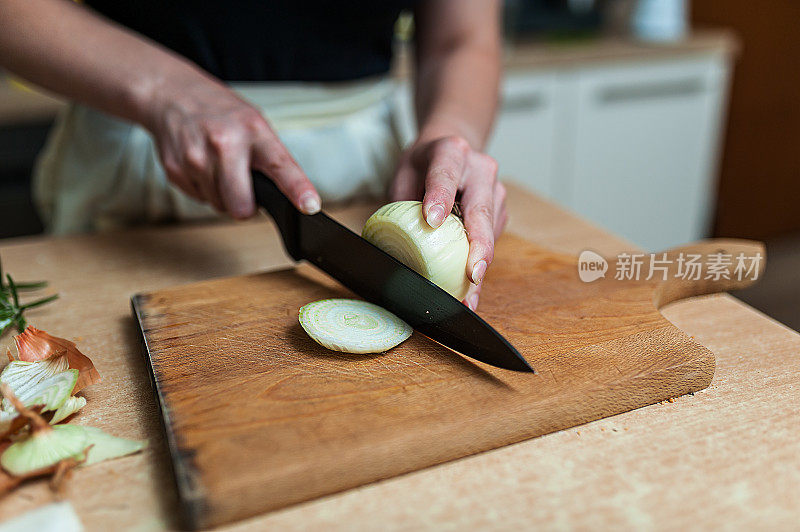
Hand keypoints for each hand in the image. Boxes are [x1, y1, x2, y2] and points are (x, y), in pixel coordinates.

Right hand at [145, 80, 320, 217]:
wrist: (173, 95)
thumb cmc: (223, 114)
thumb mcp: (255, 125)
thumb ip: (270, 159)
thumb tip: (285, 198)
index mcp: (254, 131)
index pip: (281, 165)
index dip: (298, 189)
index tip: (310, 205)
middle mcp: (225, 143)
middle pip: (241, 206)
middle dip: (246, 206)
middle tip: (245, 188)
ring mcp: (197, 157)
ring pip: (220, 205)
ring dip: (223, 194)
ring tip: (219, 165)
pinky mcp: (175, 169)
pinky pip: (199, 198)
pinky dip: (204, 188)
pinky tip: (201, 164)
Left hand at [389, 135, 507, 310]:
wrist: (452, 151)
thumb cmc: (423, 166)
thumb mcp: (403, 176)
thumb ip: (401, 207)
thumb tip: (388, 250)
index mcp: (451, 152)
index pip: (445, 173)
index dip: (440, 197)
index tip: (433, 221)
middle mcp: (480, 169)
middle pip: (481, 209)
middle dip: (479, 245)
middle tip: (472, 275)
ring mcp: (496, 191)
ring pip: (490, 232)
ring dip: (479, 266)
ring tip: (467, 297)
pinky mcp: (501, 212)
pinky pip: (491, 242)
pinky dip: (478, 266)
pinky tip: (469, 290)